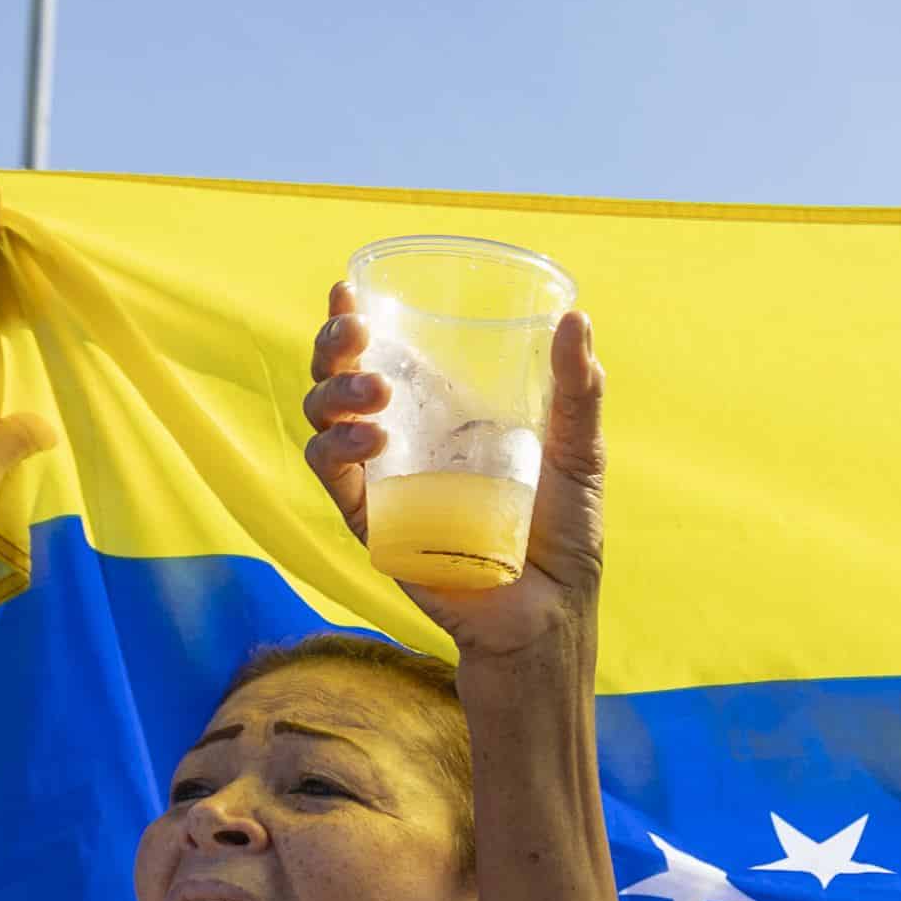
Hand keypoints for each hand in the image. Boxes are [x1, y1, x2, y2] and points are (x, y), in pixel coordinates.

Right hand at [300, 284, 606, 666]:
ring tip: (375, 392)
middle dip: (333, 346)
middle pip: (340, 380)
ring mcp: (383, 482)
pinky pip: (332, 477)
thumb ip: (576, 393)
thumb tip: (577, 318)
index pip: (386, 358)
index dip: (357, 323)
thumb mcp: (577, 455)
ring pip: (322, 421)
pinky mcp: (372, 523)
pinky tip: (374, 440)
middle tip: (357, 331)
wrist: (548, 612)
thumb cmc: (563, 538)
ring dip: (335, 394)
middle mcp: (404, 443)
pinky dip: (338, 450)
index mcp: (443, 418)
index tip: (349, 288)